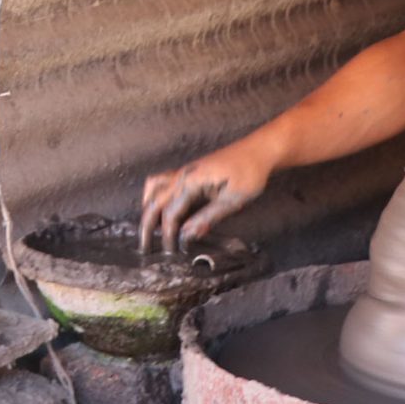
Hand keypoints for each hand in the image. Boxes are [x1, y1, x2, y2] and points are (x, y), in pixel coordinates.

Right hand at [139, 145, 268, 253]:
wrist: (259, 151)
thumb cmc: (250, 174)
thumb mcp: (232, 200)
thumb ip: (208, 217)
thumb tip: (187, 235)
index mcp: (191, 181)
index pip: (171, 212)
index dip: (168, 234)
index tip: (171, 252)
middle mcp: (182, 174)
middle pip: (155, 200)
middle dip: (148, 224)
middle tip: (145, 247)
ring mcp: (184, 171)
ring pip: (153, 187)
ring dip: (149, 207)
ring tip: (150, 228)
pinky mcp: (190, 171)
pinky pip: (162, 182)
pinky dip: (155, 197)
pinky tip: (163, 210)